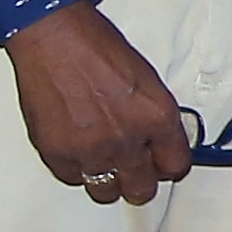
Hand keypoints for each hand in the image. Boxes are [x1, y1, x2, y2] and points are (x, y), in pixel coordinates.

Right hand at [4, 0, 190, 204]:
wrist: (55, 38)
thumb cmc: (98, 49)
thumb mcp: (148, 82)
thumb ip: (156, 119)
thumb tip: (160, 142)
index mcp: (157, 118)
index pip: (176, 167)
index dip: (168, 166)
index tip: (162, 163)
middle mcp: (127, 140)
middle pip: (142, 190)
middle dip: (139, 181)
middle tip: (133, 170)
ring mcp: (91, 151)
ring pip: (106, 192)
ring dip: (107, 179)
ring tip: (103, 160)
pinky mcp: (57, 154)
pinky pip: (73, 178)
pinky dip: (76, 168)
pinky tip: (77, 147)